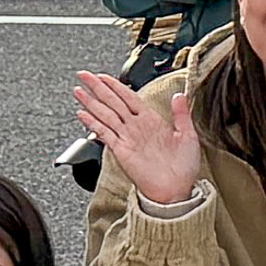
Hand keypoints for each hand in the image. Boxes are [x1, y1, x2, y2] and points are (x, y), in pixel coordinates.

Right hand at [70, 68, 208, 211]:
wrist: (175, 190)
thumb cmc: (183, 167)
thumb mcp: (187, 135)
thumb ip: (181, 113)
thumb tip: (180, 94)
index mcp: (151, 120)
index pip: (129, 96)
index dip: (115, 85)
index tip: (103, 76)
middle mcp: (136, 127)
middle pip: (112, 101)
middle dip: (97, 87)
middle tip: (84, 75)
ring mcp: (127, 138)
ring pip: (105, 114)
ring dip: (91, 102)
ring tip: (78, 90)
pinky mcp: (121, 150)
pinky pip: (104, 133)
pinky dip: (93, 123)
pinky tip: (83, 114)